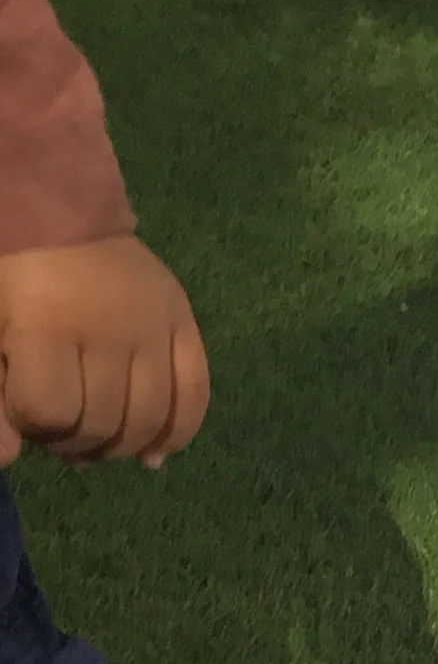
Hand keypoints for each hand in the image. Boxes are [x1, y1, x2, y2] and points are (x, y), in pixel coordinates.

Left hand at [0, 236, 210, 468]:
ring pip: (147, 420)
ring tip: (96, 442)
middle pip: (101, 423)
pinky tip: (154, 457)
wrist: (54, 205)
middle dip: (74, 441)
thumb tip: (9, 458)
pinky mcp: (183, 323)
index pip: (50, 412)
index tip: (23, 409)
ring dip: (120, 446)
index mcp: (48, 325)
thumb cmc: (8, 269)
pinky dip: (177, 434)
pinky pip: (194, 394)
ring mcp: (154, 328)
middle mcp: (110, 330)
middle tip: (58, 430)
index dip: (33, 425)